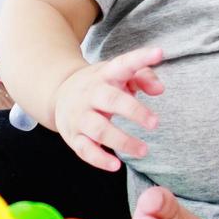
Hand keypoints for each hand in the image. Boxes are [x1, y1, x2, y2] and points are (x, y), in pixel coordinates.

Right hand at [47, 46, 165, 171]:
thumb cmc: (101, 83)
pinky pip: (85, 150)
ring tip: (144, 150)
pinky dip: (99, 159)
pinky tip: (116, 165)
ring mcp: (80, 115)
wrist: (59, 92)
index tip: (160, 53)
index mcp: (106, 74)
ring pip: (99, 129)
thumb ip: (144, 76)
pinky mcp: (73, 136)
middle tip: (155, 123)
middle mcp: (91, 94)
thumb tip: (160, 89)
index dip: (141, 58)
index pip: (124, 63)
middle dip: (134, 111)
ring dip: (122, 141)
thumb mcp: (119, 73)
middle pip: (111, 100)